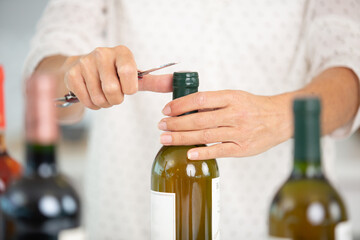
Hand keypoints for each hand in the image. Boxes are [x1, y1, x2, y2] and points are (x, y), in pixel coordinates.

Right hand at [62, 45, 172, 109]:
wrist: (83, 67)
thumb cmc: (114, 73)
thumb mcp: (135, 76)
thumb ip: (155, 81)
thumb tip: (177, 82)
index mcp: (122, 52)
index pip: (129, 74)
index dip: (129, 88)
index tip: (127, 88)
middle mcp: (102, 53)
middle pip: (113, 91)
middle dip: (116, 100)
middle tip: (115, 94)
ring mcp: (84, 63)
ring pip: (100, 98)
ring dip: (105, 103)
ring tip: (103, 93)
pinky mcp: (71, 74)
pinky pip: (87, 101)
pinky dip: (93, 104)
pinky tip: (92, 94)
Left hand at [158, 90, 291, 159]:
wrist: (282, 118)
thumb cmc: (254, 107)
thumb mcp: (236, 96)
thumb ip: (214, 103)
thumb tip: (188, 109)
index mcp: (231, 98)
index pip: (200, 99)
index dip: (180, 105)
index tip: (166, 109)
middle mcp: (235, 114)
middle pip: (199, 119)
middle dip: (176, 123)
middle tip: (161, 126)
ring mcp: (239, 132)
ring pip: (206, 135)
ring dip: (182, 137)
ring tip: (165, 139)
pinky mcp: (243, 148)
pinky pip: (220, 151)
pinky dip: (203, 152)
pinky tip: (188, 153)